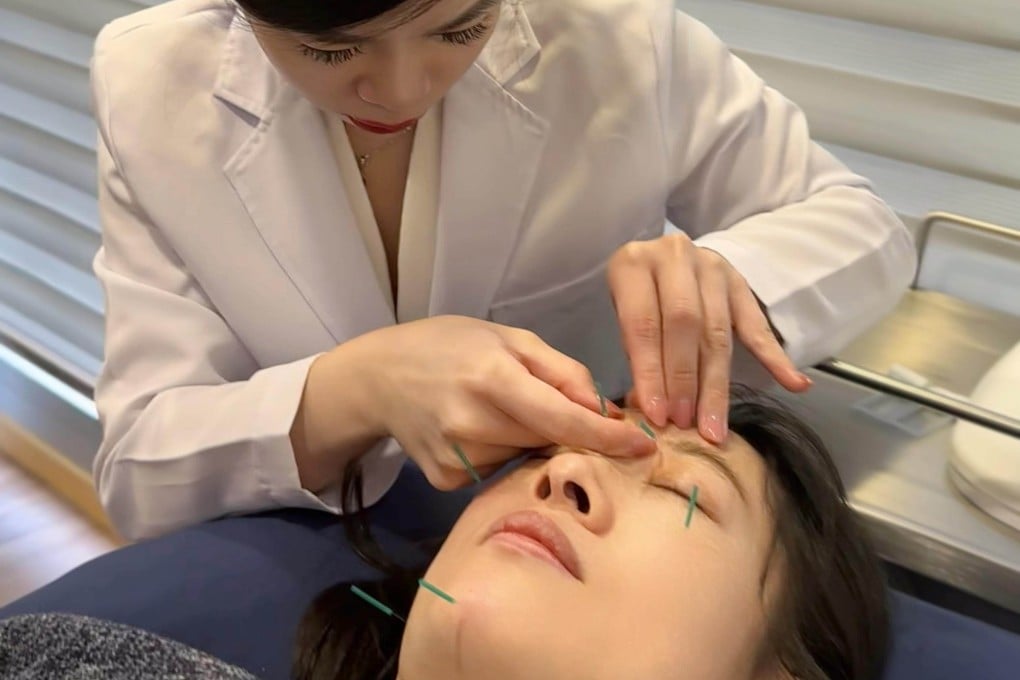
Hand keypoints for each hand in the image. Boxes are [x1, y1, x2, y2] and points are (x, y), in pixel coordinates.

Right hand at [346, 316, 655, 489]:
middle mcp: (472, 424)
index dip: (608, 436)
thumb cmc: (449, 346)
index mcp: (492, 379)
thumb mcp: (508, 338)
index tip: (645, 446)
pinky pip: (499, 472)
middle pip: (549, 441)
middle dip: (564, 429)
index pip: (563, 419)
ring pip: (526, 459)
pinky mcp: (447, 481)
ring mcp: (457, 459)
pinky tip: (474, 429)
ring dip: (529, 440)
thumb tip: (606, 412)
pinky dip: (500, 453)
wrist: (378, 376)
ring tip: (494, 409)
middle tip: (536, 399)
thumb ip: (561, 372)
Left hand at [608, 233, 810, 443]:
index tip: (657, 415)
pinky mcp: (740, 282)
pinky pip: (757, 324)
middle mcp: (674, 257)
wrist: (658, 259)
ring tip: (715, 425)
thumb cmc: (634, 295)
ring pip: (718, 332)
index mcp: (633, 264)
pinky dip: (775, 357)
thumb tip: (653, 407)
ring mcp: (712, 267)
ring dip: (716, 384)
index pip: (643, 325)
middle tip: (686, 423)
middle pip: (686, 326)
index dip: (651, 373)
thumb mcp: (617, 315)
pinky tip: (794, 384)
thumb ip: (635, 353)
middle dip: (686, 381)